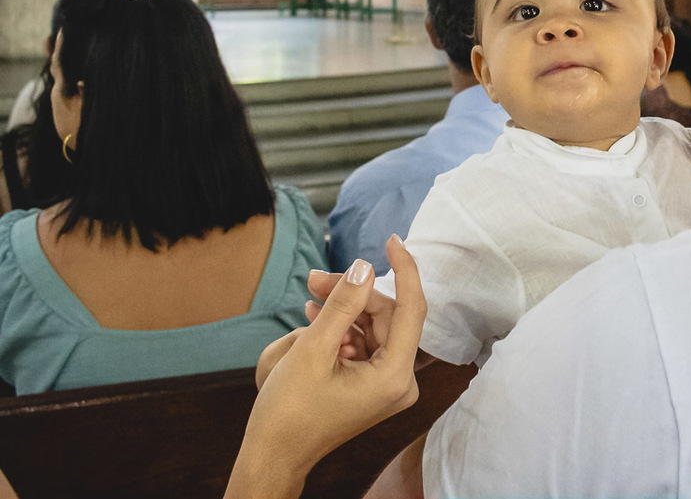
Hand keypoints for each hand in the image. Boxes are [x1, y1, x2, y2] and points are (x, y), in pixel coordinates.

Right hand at [227, 236, 425, 498]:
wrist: (274, 455)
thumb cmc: (289, 410)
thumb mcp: (313, 349)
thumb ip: (342, 303)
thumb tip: (364, 267)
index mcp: (394, 376)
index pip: (412, 308)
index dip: (405, 269)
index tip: (392, 240)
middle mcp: (400, 382)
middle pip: (387, 316)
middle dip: (353, 293)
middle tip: (315, 279)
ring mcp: (389, 386)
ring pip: (374, 328)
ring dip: (344, 310)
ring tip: (310, 298)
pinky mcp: (375, 386)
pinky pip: (366, 345)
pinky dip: (344, 329)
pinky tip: (316, 318)